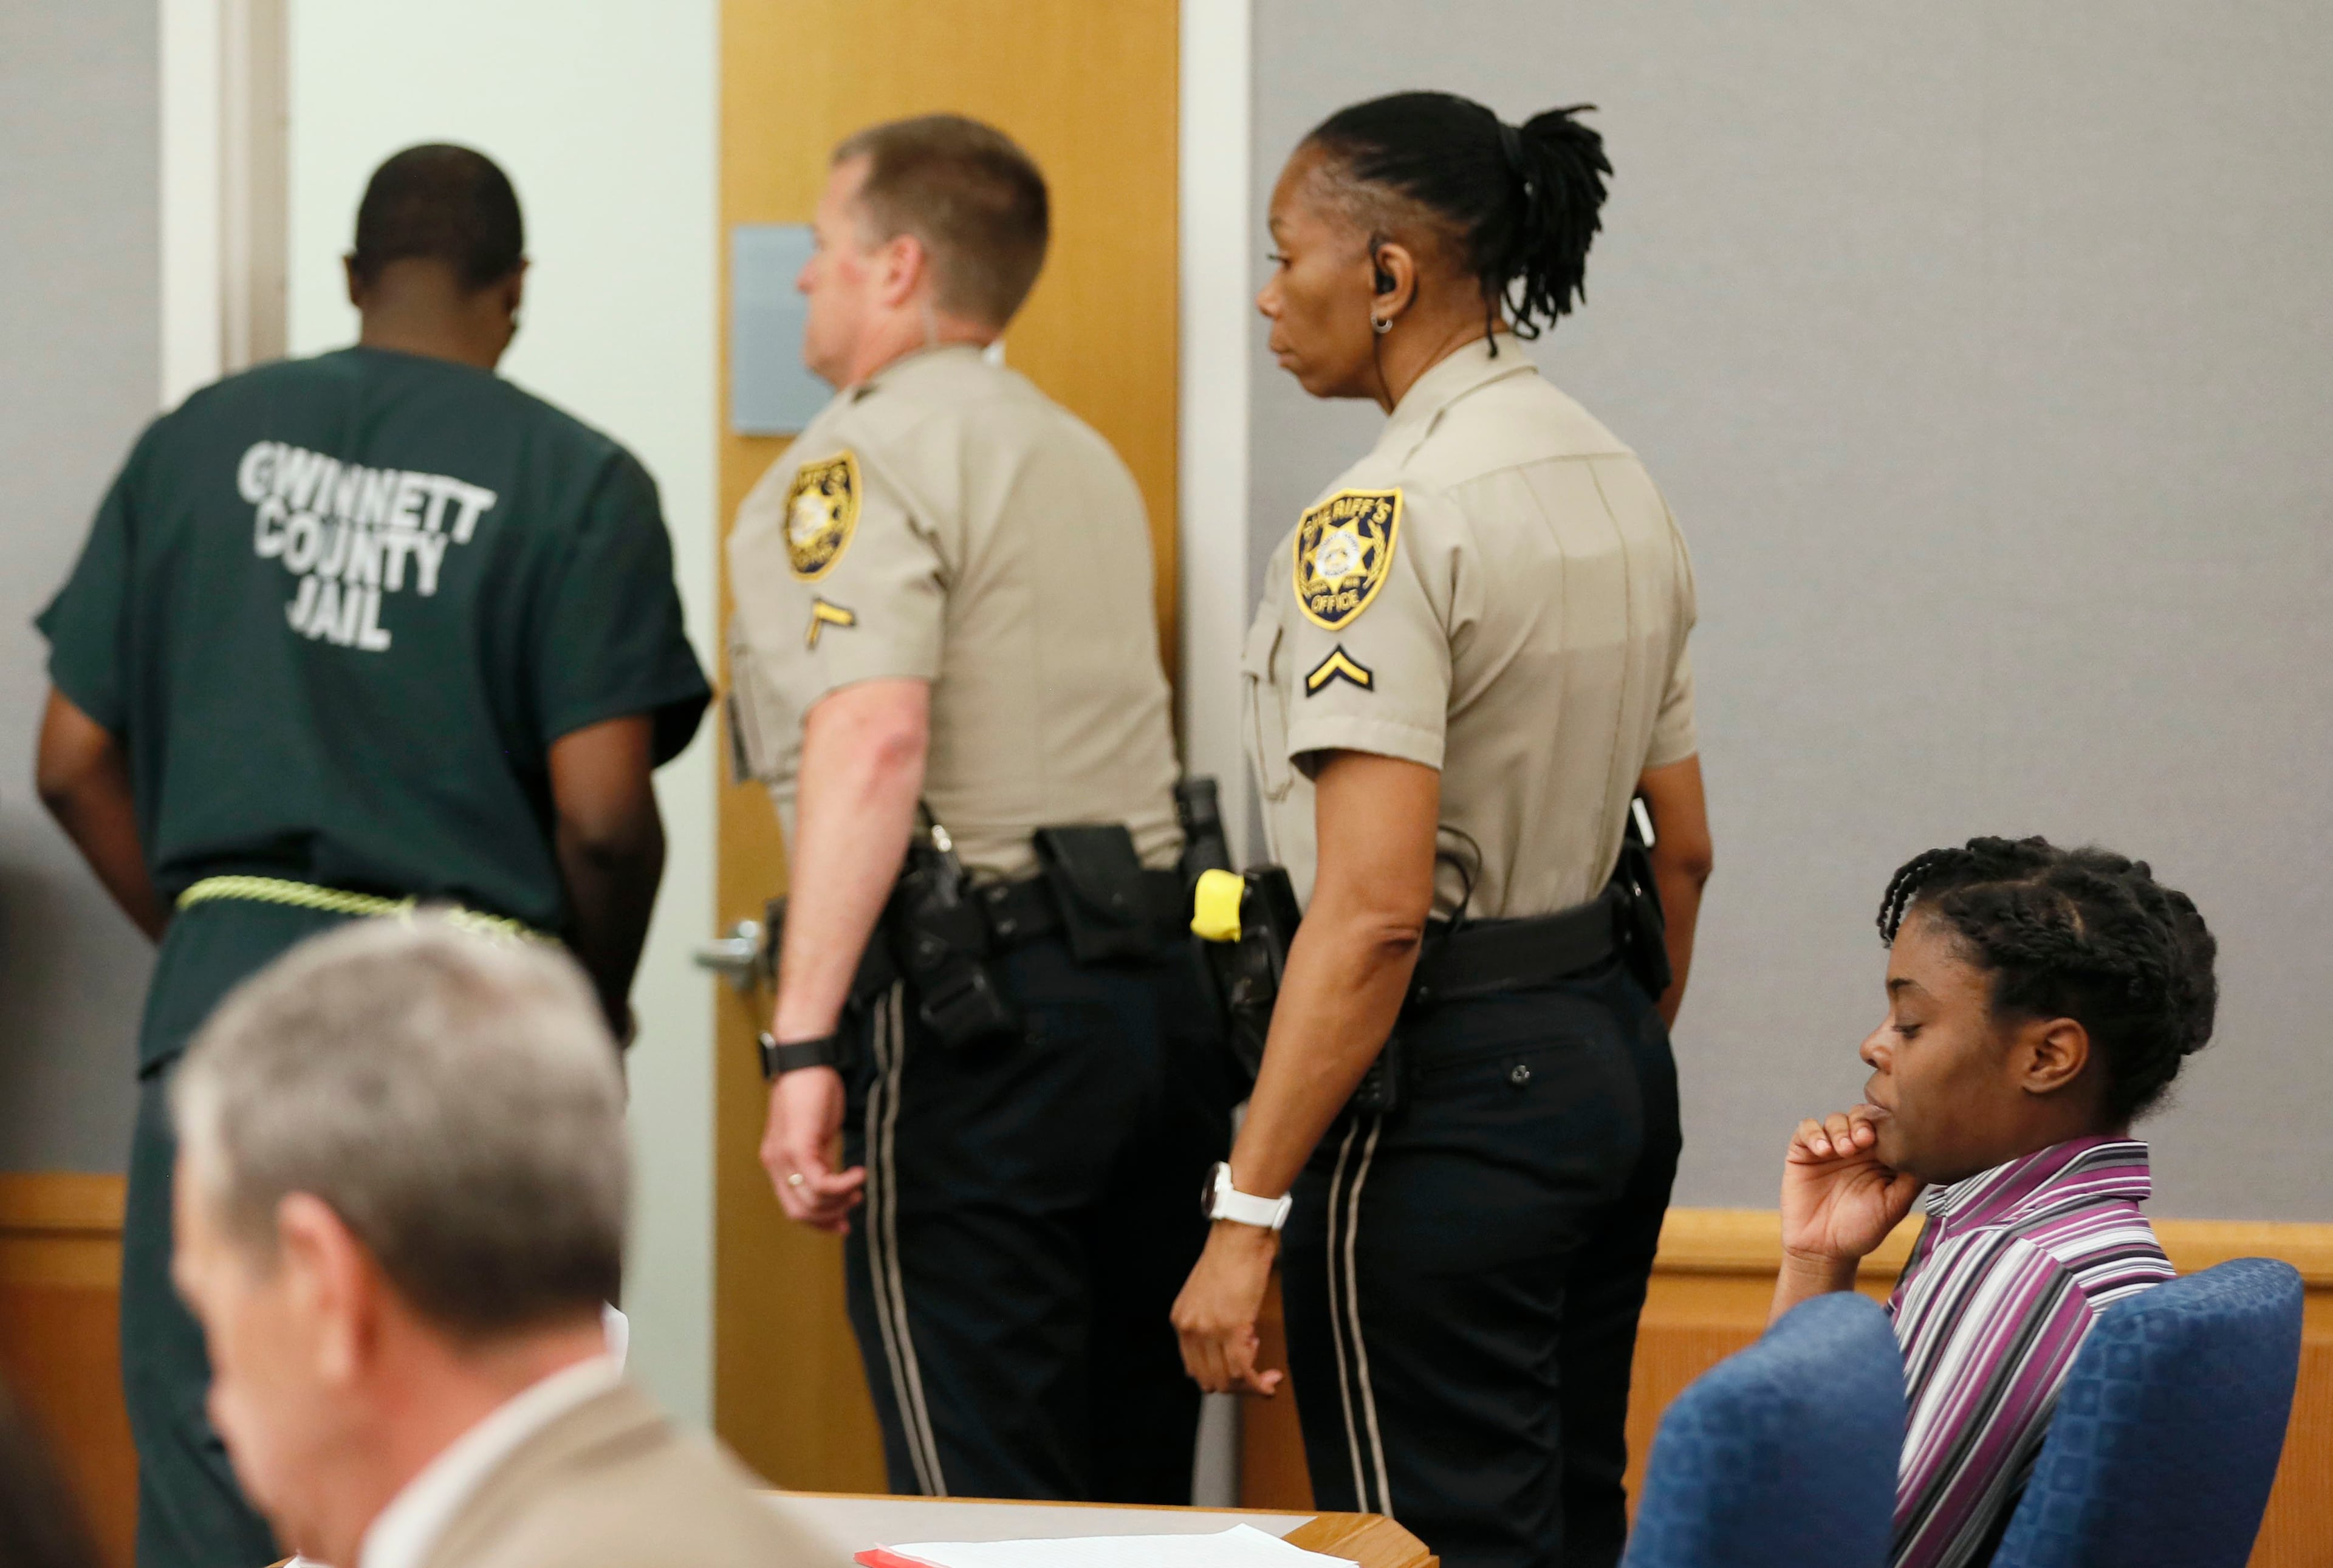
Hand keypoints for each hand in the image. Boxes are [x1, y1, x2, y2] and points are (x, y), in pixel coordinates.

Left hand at [759, 1066, 865, 1233]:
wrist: (804, 1060)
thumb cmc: (812, 1092)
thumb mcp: (815, 1133)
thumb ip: (819, 1159)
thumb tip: (835, 1185)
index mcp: (778, 1163)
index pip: (793, 1208)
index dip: (819, 1221)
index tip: (843, 1222)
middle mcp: (776, 1164)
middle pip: (800, 1213)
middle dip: (830, 1217)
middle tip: (854, 1204)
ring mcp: (785, 1157)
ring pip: (812, 1202)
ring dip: (841, 1200)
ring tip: (858, 1186)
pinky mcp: (799, 1147)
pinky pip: (821, 1183)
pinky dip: (844, 1185)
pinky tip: (859, 1174)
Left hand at [1171, 1221, 1283, 1396]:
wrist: (1239, 1236)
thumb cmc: (1232, 1259)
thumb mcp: (1209, 1295)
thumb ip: (1211, 1323)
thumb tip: (1235, 1349)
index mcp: (1181, 1320)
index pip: (1194, 1369)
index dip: (1221, 1376)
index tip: (1243, 1367)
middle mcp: (1189, 1328)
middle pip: (1209, 1380)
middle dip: (1236, 1385)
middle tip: (1258, 1369)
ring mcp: (1208, 1330)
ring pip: (1227, 1380)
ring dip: (1250, 1382)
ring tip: (1266, 1367)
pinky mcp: (1232, 1328)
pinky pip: (1243, 1370)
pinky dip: (1259, 1383)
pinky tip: (1271, 1380)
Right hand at [1779, 1105, 1924, 1266]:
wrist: (1824, 1250)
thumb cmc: (1862, 1230)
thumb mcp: (1894, 1206)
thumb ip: (1912, 1180)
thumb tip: (1934, 1153)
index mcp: (1878, 1157)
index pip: (1884, 1126)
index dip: (1885, 1124)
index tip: (1884, 1139)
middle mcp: (1855, 1148)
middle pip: (1859, 1115)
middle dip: (1862, 1122)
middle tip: (1864, 1140)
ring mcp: (1828, 1149)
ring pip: (1835, 1119)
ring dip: (1840, 1129)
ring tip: (1843, 1150)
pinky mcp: (1802, 1152)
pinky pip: (1806, 1129)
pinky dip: (1814, 1133)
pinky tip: (1822, 1151)